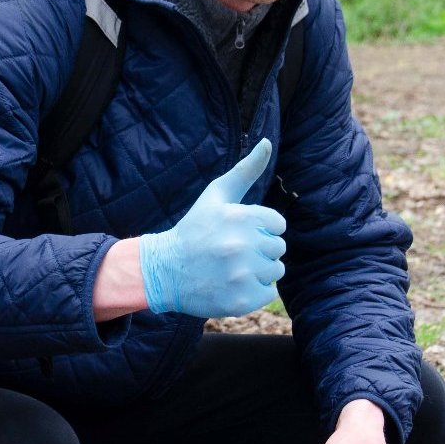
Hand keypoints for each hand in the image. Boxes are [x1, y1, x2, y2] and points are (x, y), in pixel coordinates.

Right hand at [137, 139, 285, 316]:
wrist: (165, 271)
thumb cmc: (195, 229)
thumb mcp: (217, 195)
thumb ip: (245, 170)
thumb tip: (267, 143)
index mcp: (239, 217)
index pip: (278, 224)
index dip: (260, 228)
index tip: (238, 233)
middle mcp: (241, 246)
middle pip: (278, 248)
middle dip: (260, 249)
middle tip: (232, 252)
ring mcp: (242, 275)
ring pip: (276, 271)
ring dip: (259, 271)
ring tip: (232, 268)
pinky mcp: (242, 300)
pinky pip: (267, 293)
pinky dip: (253, 291)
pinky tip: (231, 285)